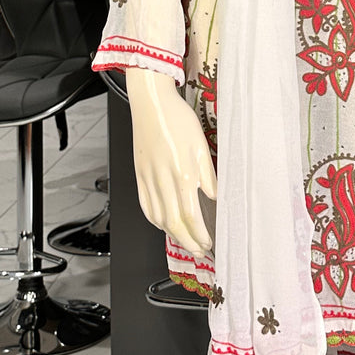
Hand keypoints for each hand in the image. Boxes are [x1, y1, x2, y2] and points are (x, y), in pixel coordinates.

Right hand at [126, 67, 216, 254]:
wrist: (151, 103)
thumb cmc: (176, 118)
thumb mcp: (201, 145)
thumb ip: (208, 175)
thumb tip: (215, 196)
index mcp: (181, 173)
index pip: (190, 217)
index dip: (199, 235)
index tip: (208, 243)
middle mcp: (162, 180)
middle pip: (173, 223)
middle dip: (187, 242)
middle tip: (199, 251)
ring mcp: (148, 179)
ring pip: (158, 218)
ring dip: (172, 234)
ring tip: (185, 241)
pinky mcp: (139, 174)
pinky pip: (145, 205)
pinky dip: (154, 220)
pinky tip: (163, 223)